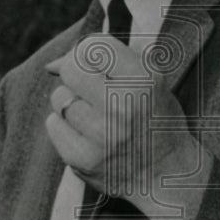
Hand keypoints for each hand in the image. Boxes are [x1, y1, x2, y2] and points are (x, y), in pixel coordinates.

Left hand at [44, 34, 210, 219]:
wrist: (167, 173)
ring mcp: (101, 137)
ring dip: (71, 102)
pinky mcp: (82, 160)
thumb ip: (108, 59)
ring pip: (60, 97)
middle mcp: (122, 108)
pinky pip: (53, 125)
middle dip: (76, 73)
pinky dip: (64, 126)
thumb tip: (52, 65)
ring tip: (94, 114)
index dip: (89, 51)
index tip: (97, 64)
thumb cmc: (155, 118)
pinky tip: (86, 133)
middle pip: (71, 69)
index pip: (94, 46)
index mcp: (143, 82)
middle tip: (90, 87)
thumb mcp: (150, 80)